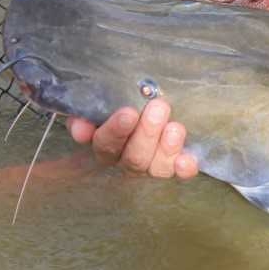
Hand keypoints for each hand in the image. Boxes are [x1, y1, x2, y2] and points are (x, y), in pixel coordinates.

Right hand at [66, 98, 197, 179]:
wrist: (151, 99)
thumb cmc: (125, 98)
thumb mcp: (103, 100)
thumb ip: (88, 112)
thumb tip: (80, 128)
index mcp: (105, 143)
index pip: (104, 144)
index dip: (114, 131)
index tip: (128, 113)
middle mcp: (126, 159)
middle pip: (133, 158)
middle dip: (146, 133)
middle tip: (158, 107)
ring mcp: (152, 165)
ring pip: (156, 167)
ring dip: (166, 149)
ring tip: (174, 128)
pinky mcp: (175, 164)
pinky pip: (179, 171)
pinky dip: (184, 168)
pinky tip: (187, 161)